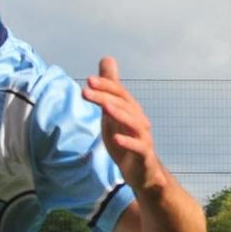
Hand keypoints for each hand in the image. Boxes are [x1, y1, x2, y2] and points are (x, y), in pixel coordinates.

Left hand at [82, 57, 163, 192]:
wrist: (142, 172)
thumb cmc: (126, 140)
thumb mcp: (112, 112)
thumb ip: (109, 89)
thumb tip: (106, 59)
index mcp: (130, 111)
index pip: (119, 94)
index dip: (105, 86)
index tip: (88, 81)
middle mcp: (139, 121)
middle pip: (124, 105)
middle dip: (105, 97)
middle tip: (86, 91)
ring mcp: (143, 138)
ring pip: (134, 123)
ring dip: (119, 114)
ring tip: (105, 108)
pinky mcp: (144, 156)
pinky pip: (138, 147)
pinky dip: (128, 142)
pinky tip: (116, 139)